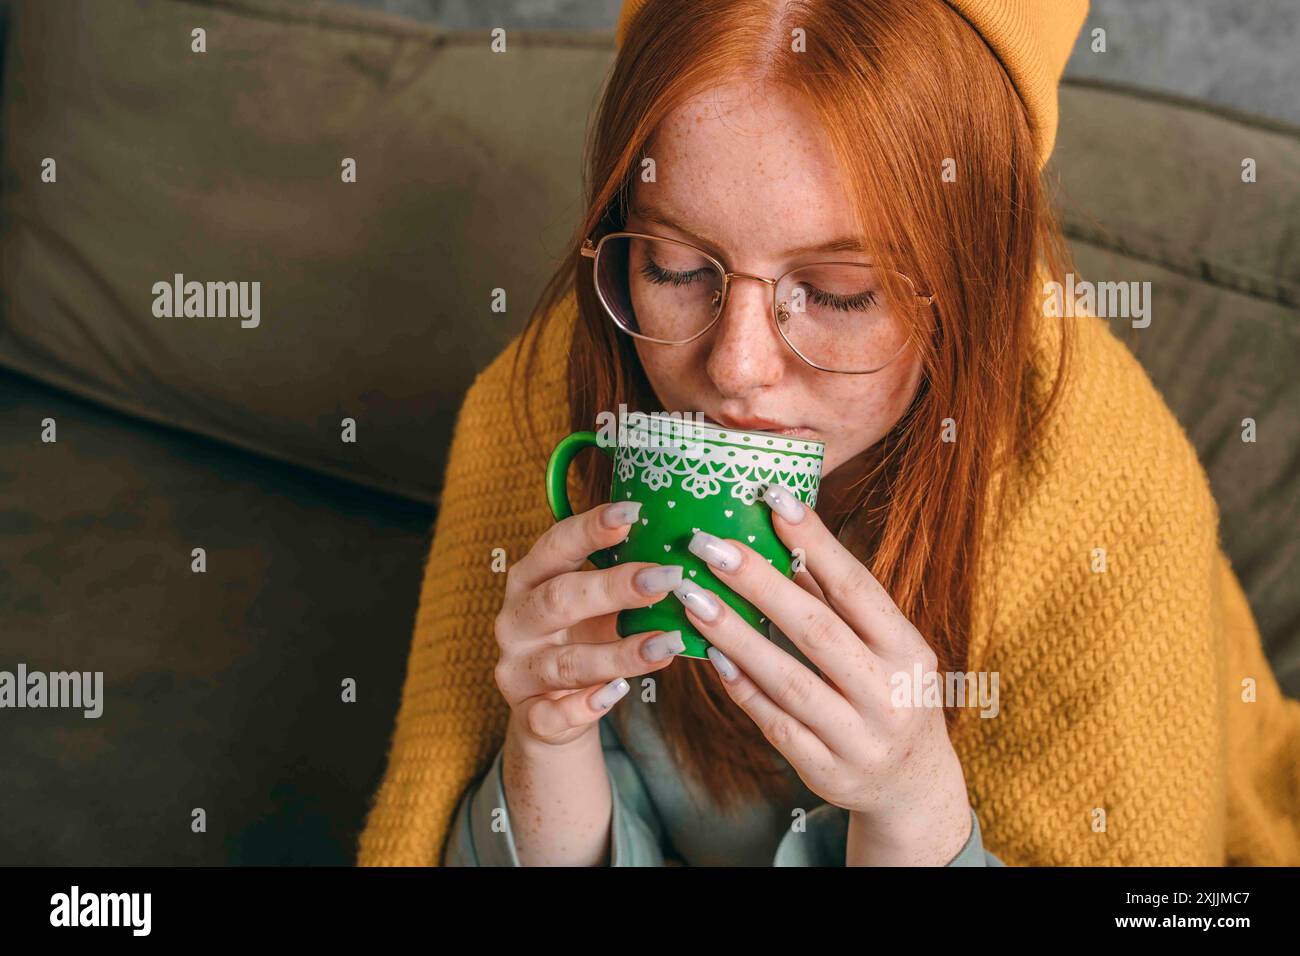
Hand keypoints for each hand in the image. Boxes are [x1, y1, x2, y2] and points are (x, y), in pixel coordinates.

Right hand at [493, 500, 685, 748]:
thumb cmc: (582, 640)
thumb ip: (623, 579)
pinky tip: (619, 693)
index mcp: (529, 580)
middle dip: (614, 587)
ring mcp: (518, 670)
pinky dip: (586, 706)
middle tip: (668, 578)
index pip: (555, 546)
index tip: (636, 511)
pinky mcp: (529, 715)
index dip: (591, 528)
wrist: (551, 712)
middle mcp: (516, 621)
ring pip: (566, 662)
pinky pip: (553, 714)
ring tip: (668, 644)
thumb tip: (685, 550)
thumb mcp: (596, 605)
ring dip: (620, 653)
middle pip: (559, 599)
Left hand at [673, 484, 972, 864]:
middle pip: (817, 631)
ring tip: (693, 598)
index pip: (858, 588)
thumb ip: (837, 599)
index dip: (815, 542)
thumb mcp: (885, 646)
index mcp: (908, 651)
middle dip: (759, 584)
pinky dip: (742, 688)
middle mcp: (890, 695)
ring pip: (789, 681)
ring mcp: (858, 738)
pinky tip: (709, 654)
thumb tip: (788, 531)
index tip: (772, 498)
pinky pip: (776, 725)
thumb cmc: (892, 693)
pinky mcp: (826, 771)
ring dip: (735, 635)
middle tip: (709, 546)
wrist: (914, 784)